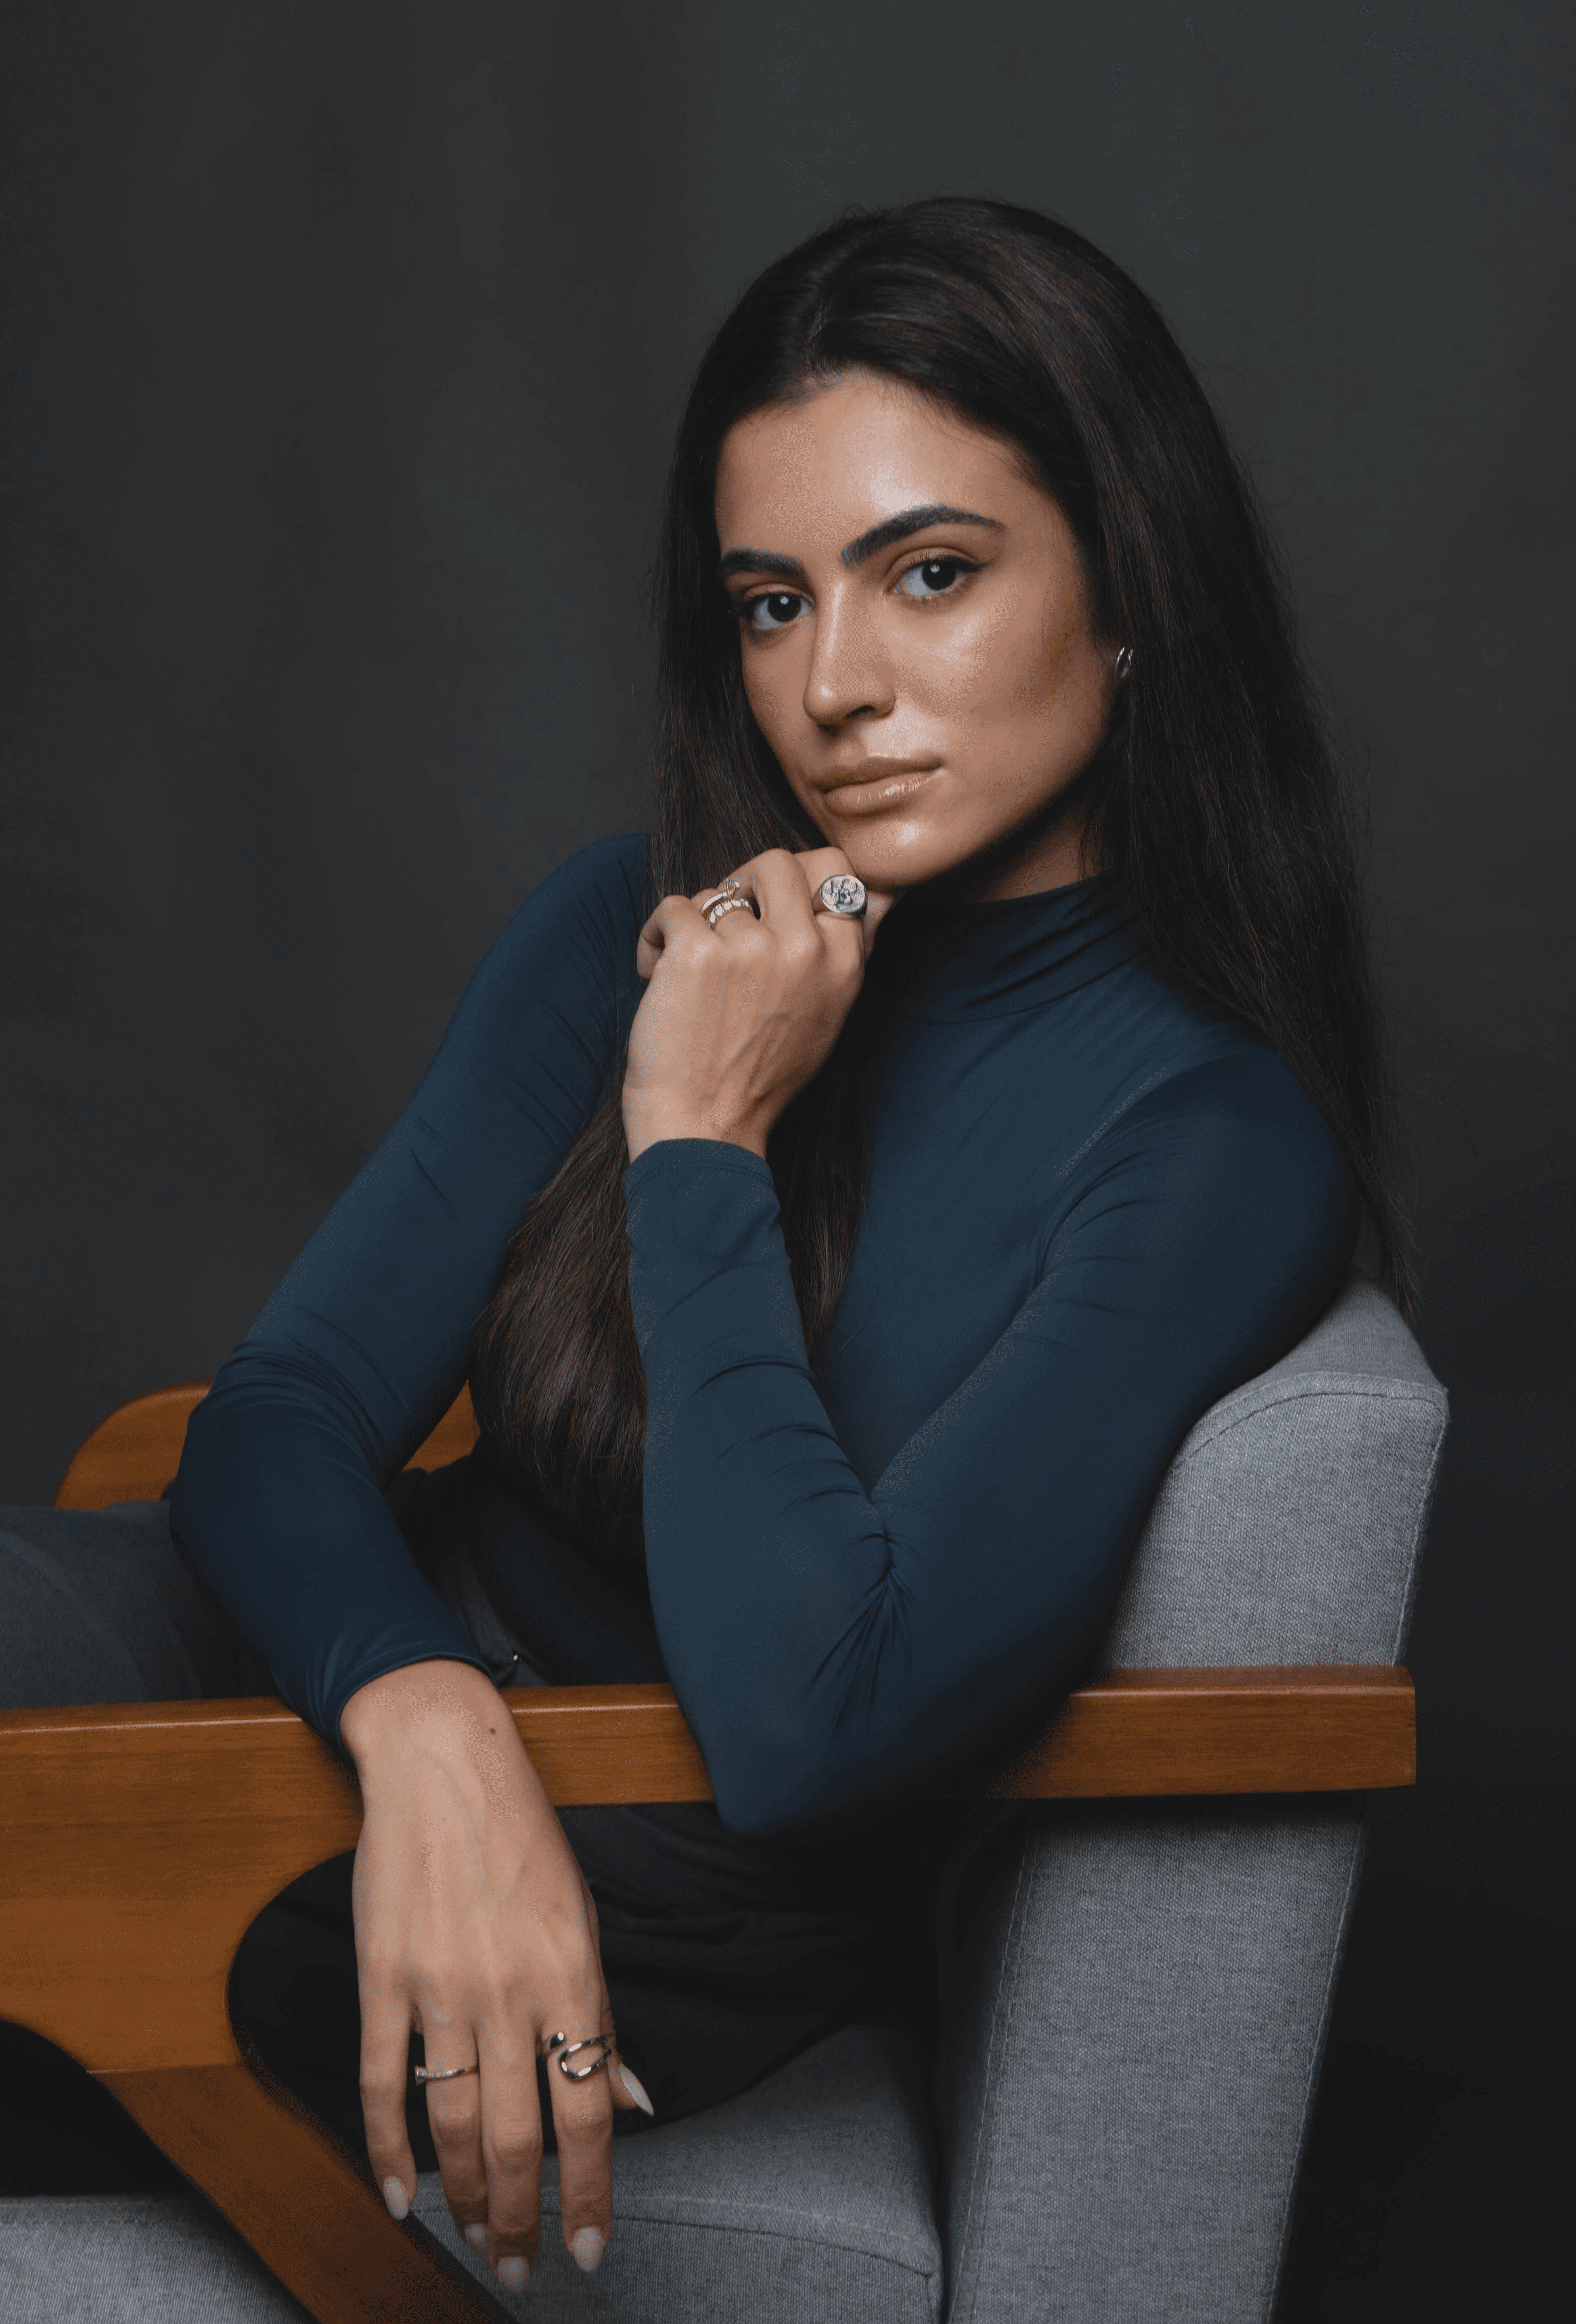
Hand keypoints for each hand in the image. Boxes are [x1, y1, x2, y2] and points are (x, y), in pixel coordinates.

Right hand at [341, 1660, 649, 2291]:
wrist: (441, 1760)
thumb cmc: (519, 1834)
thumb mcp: (581, 1917)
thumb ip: (599, 2014)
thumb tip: (631, 2100)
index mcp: (569, 1972)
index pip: (586, 2111)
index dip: (589, 2190)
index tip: (589, 2246)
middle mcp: (507, 1987)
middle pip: (515, 2136)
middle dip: (522, 2218)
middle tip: (523, 2271)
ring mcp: (439, 1985)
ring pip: (451, 2124)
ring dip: (464, 2199)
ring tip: (475, 2242)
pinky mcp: (382, 1975)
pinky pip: (381, 2082)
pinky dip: (387, 2149)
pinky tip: (397, 2196)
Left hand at [624, 847, 895, 1162]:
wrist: (704, 1125)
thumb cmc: (759, 1076)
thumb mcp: (827, 1013)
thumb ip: (847, 951)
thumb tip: (887, 891)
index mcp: (843, 962)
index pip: (836, 870)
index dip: (795, 882)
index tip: (770, 912)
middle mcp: (805, 948)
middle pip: (777, 861)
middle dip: (743, 885)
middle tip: (723, 929)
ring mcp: (751, 947)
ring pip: (716, 893)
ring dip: (694, 928)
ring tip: (688, 979)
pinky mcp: (696, 951)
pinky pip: (672, 907)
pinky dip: (655, 939)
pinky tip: (658, 976)